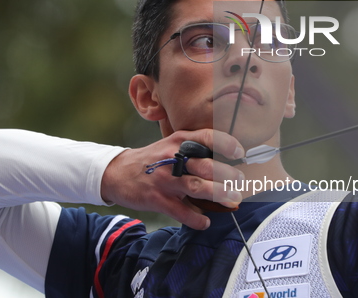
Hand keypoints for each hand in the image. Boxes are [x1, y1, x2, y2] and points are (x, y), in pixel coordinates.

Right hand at [101, 129, 244, 229]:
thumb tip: (226, 163)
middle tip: (240, 181)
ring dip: (218, 194)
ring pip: (197, 187)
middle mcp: (172, 158)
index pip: (207, 137)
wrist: (117, 173)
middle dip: (228, 175)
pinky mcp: (157, 199)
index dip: (226, 143)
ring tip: (233, 199)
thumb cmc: (152, 160)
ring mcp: (164, 179)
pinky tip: (206, 221)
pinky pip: (181, 211)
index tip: (240, 152)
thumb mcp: (170, 145)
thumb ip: (194, 150)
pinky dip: (197, 218)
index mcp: (178, 141)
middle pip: (206, 166)